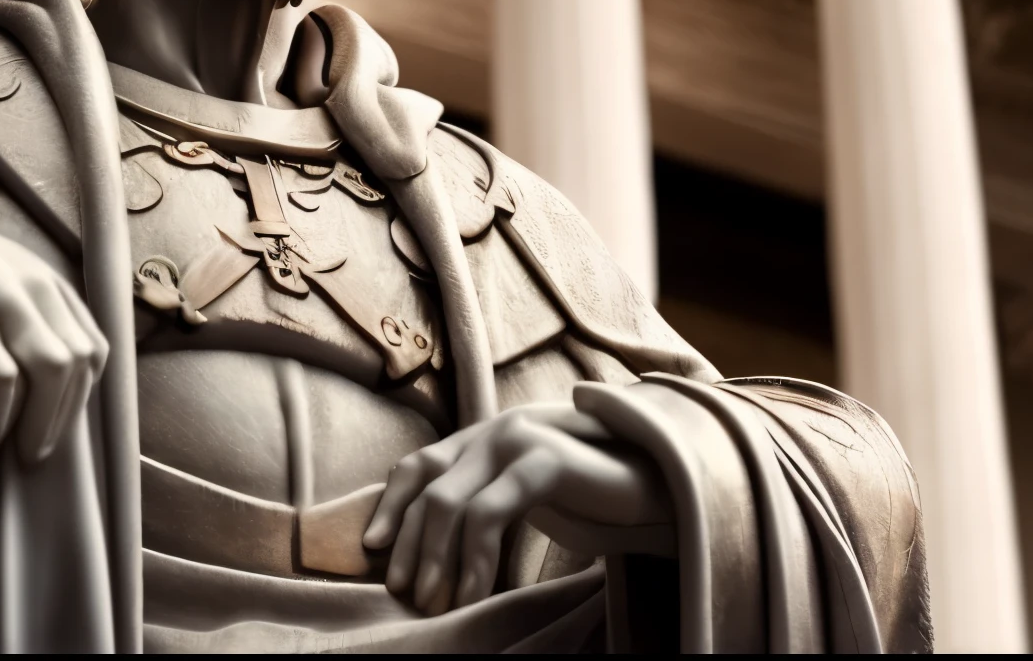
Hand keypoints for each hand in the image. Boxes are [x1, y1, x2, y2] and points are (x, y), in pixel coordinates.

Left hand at [362, 402, 671, 613]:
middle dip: (411, 546)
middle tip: (409, 596)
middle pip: (428, 488)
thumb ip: (481, 502)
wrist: (661, 493)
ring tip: (438, 604)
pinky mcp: (543, 460)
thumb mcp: (522, 499)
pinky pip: (489, 513)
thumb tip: (425, 550)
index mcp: (482, 437)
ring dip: (437, 560)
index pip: (418, 466)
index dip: (391, 506)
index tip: (372, 550)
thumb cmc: (589, 502)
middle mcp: (493, 429)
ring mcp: (517, 438)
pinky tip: (475, 594)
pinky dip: (474, 559)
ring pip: (450, 503)